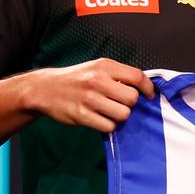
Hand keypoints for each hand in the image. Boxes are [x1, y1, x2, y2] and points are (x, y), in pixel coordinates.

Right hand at [26, 58, 153, 131]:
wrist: (45, 89)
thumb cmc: (76, 79)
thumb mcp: (96, 68)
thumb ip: (118, 75)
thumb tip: (143, 88)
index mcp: (104, 66)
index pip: (137, 77)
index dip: (148, 88)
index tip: (150, 96)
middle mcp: (97, 81)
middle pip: (132, 99)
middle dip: (129, 104)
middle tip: (119, 103)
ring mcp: (89, 99)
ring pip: (123, 115)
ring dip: (119, 116)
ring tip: (109, 112)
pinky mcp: (82, 115)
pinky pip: (109, 126)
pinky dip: (108, 126)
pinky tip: (100, 119)